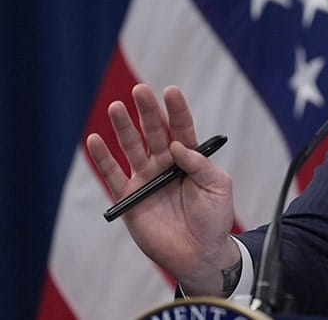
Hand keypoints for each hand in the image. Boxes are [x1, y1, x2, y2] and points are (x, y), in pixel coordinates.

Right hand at [86, 84, 239, 294]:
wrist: (199, 252)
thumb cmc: (214, 218)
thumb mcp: (218, 187)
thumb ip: (200, 165)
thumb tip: (178, 146)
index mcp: (189, 158)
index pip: (181, 128)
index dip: (176, 110)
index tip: (170, 91)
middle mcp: (165, 164)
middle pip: (154, 132)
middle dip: (147, 111)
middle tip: (140, 90)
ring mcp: (146, 179)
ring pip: (132, 147)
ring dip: (123, 128)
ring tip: (116, 107)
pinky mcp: (130, 197)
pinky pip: (112, 175)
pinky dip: (102, 159)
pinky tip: (94, 140)